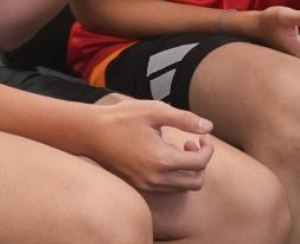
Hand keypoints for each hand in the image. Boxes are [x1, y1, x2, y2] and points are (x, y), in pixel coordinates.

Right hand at [87, 98, 214, 192]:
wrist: (91, 132)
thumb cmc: (123, 118)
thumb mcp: (156, 111)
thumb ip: (185, 119)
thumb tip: (208, 126)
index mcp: (162, 160)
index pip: (200, 163)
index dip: (208, 148)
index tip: (203, 135)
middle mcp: (156, 179)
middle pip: (195, 182)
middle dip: (201, 161)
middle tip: (192, 142)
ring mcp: (146, 185)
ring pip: (181, 187)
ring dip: (188, 169)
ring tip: (178, 146)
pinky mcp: (139, 185)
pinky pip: (167, 188)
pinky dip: (174, 174)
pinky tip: (164, 154)